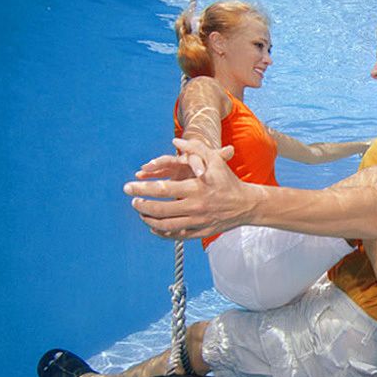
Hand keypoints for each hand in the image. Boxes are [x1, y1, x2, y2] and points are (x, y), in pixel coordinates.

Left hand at [124, 139, 248, 239]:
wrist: (247, 204)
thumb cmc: (228, 180)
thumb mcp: (215, 160)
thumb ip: (195, 148)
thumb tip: (176, 139)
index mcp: (196, 188)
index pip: (162, 189)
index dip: (142, 189)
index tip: (129, 187)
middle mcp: (195, 206)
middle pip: (160, 209)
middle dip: (141, 205)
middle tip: (132, 201)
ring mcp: (198, 221)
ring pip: (166, 225)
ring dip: (149, 220)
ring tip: (141, 213)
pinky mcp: (201, 232)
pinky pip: (177, 236)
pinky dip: (162, 233)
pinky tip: (154, 227)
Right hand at [136, 138, 228, 179]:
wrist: (204, 163)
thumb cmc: (211, 165)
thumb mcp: (216, 161)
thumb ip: (221, 156)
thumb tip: (230, 149)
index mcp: (196, 158)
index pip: (195, 158)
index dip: (196, 164)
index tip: (199, 172)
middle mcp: (183, 161)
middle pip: (171, 160)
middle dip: (161, 163)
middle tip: (152, 165)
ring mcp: (175, 168)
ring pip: (161, 166)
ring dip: (151, 168)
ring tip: (141, 171)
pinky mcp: (169, 175)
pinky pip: (156, 175)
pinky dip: (148, 175)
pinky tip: (139, 177)